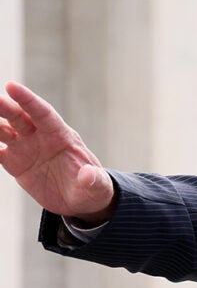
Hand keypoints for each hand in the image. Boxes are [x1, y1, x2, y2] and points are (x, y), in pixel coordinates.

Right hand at [0, 81, 114, 224]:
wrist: (80, 201)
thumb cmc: (93, 189)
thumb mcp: (97, 187)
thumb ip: (94, 180)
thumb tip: (88, 176)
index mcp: (62, 136)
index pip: (43, 113)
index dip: (28, 100)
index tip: (11, 86)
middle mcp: (42, 138)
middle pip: (20, 117)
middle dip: (5, 107)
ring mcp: (27, 149)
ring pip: (5, 130)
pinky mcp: (15, 163)